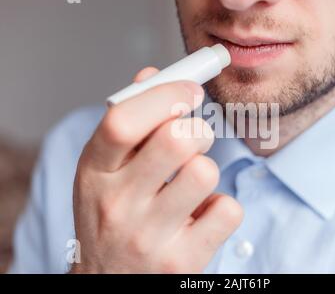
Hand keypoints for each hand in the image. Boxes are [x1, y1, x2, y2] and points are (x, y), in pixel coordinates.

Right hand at [70, 67, 242, 273]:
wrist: (109, 282)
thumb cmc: (110, 216)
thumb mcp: (104, 170)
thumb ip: (129, 121)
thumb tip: (153, 73)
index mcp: (94, 172)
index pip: (123, 119)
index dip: (165, 95)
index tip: (191, 90)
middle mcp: (117, 205)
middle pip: (177, 139)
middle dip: (197, 130)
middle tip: (195, 139)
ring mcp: (148, 237)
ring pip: (206, 172)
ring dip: (208, 168)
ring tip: (192, 183)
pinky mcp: (181, 262)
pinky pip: (228, 209)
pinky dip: (222, 206)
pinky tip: (201, 215)